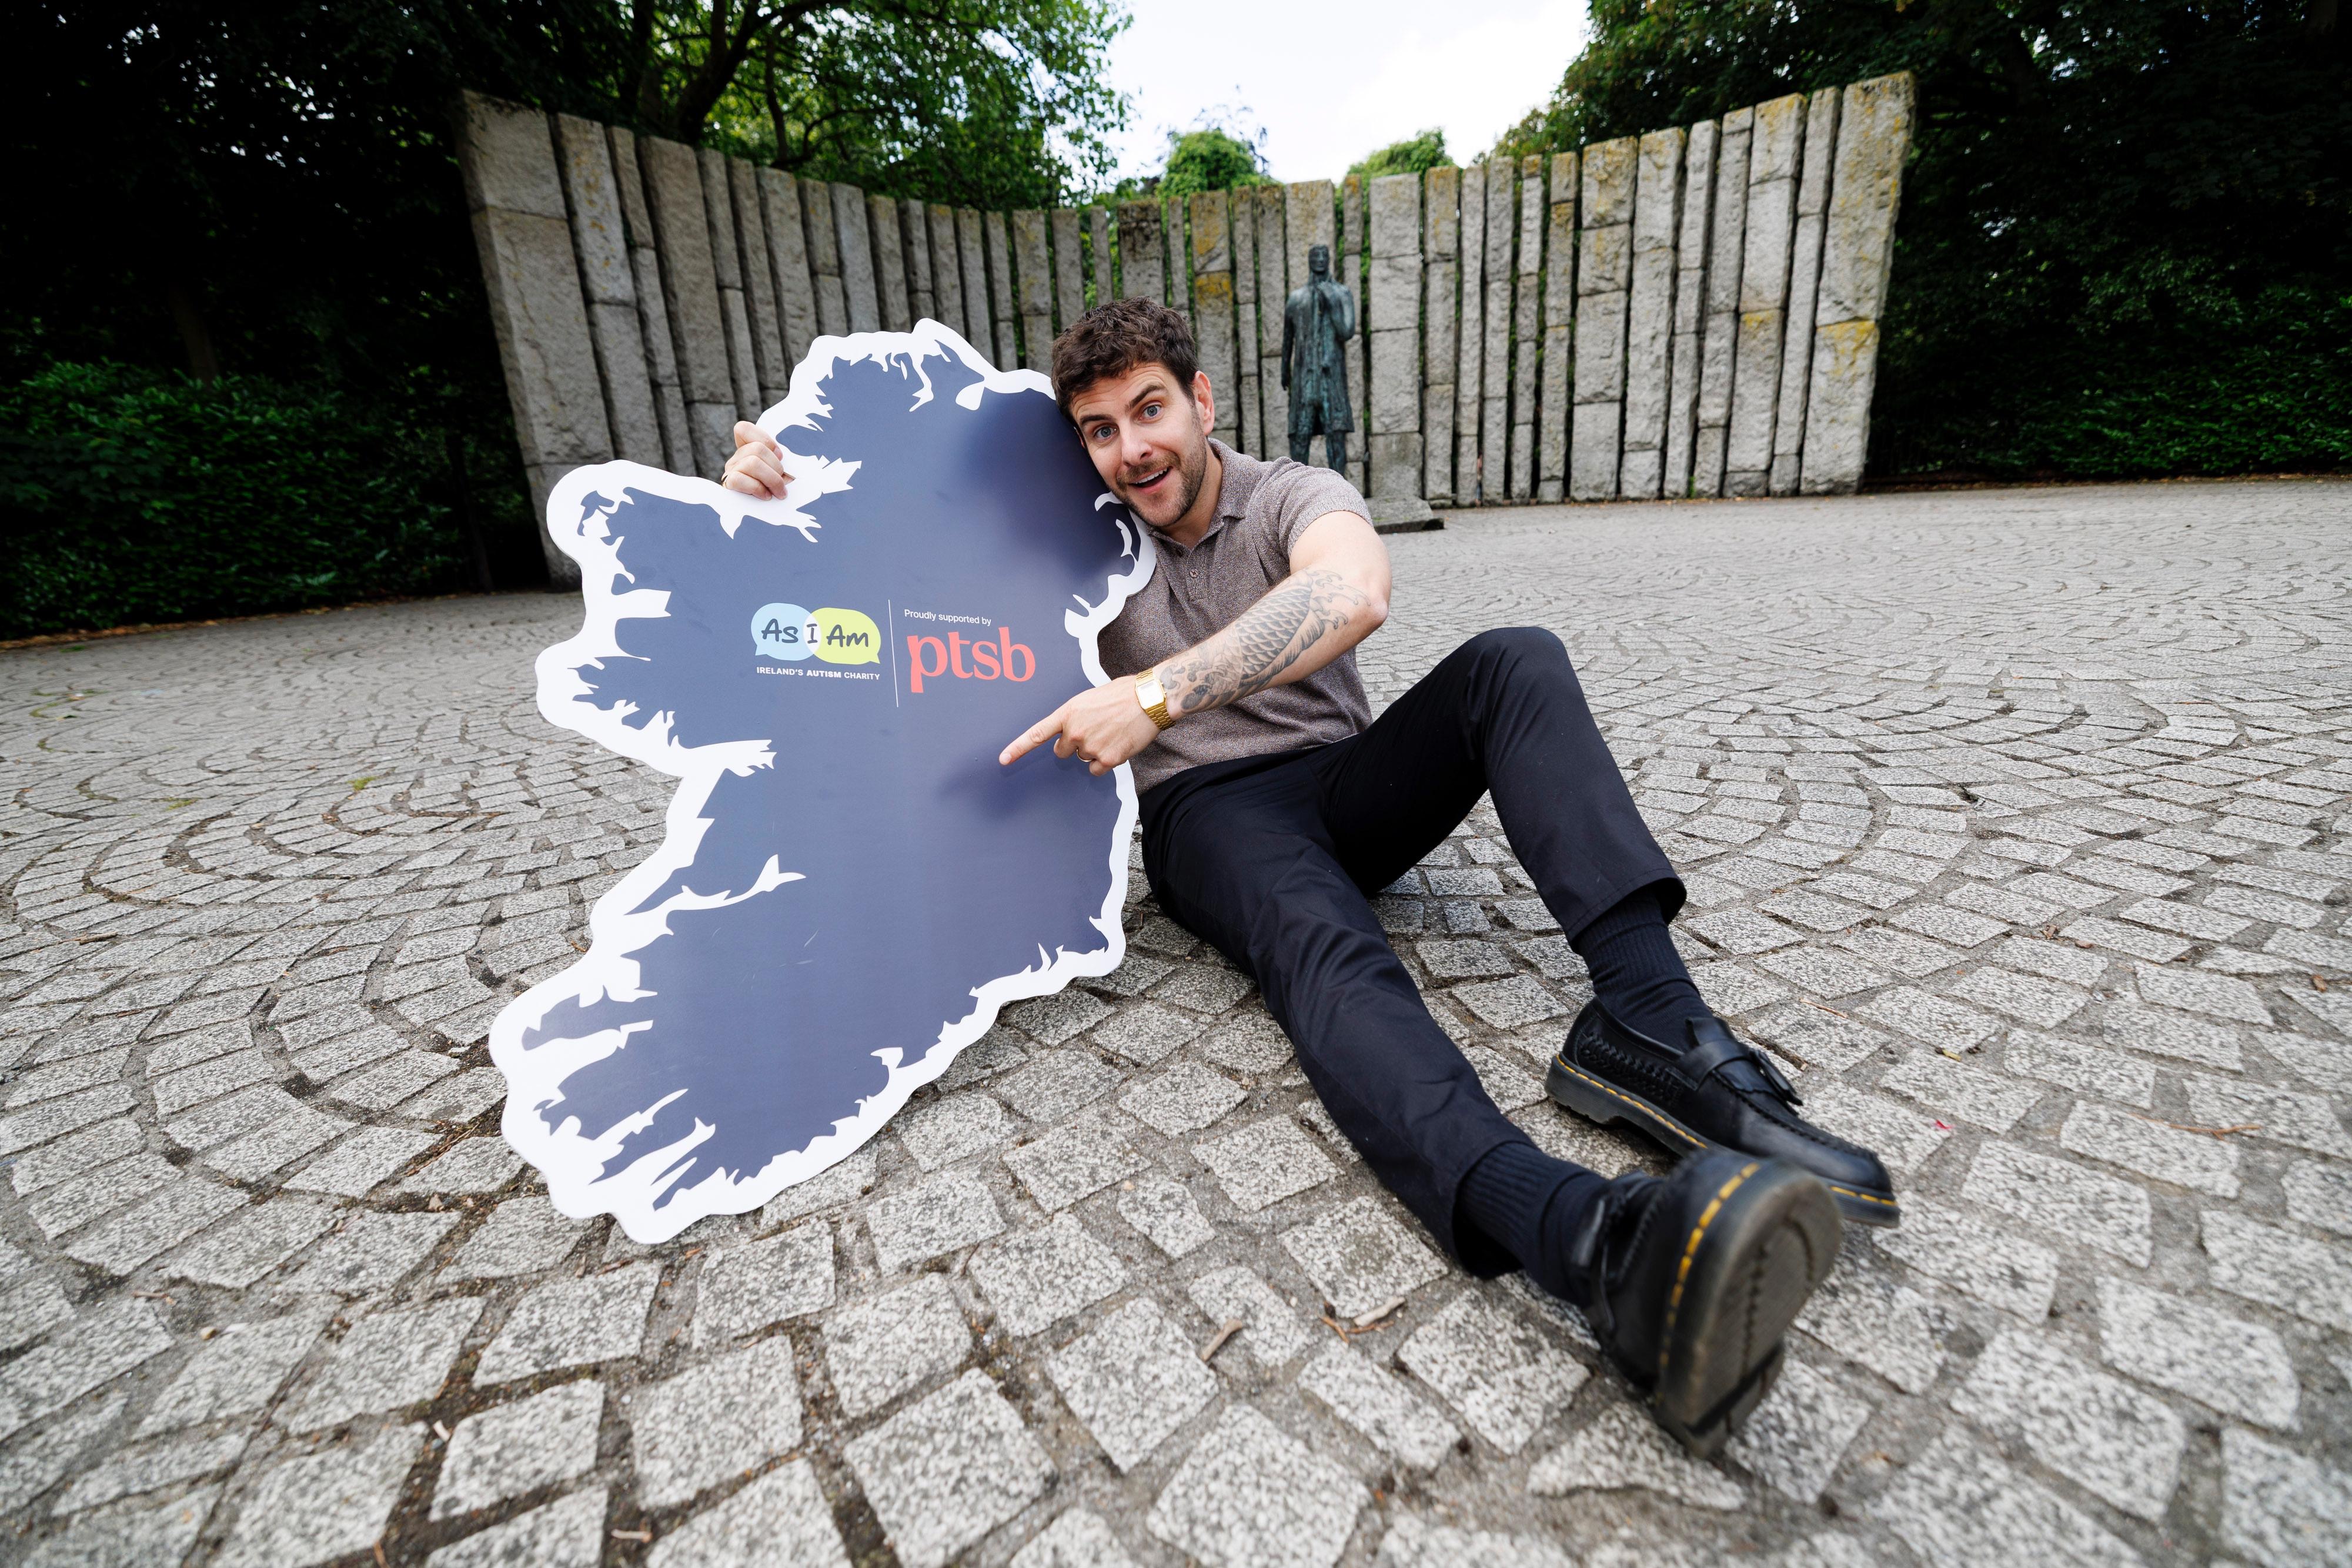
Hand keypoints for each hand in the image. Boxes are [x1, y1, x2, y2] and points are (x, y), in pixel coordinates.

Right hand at [722, 421, 792, 497]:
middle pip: (757, 449)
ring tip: (777, 492)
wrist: (762, 521)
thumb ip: (782, 463)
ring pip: (752, 463)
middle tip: (782, 481)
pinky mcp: (728, 486)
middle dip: (776, 466)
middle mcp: (736, 459)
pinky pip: (739, 478)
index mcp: (747, 451)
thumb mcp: (780, 474)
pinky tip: (765, 496)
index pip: (742, 429)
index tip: (780, 456)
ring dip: (771, 479)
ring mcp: (730, 472)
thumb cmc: (775, 493)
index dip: (765, 439)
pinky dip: (757, 488)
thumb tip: (793, 464)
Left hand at [999, 679, 1162, 775]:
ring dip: (1094, 751)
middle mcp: (1074, 732)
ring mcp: (1090, 746)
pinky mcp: (1107, 759)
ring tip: (1111, 733)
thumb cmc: (1122, 694)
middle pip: (1063, 752)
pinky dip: (1106, 762)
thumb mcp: (1089, 699)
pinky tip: (1117, 745)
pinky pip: (1097, 769)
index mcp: (1068, 713)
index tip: (1003, 760)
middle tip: (1095, 731)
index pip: (1037, 734)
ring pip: (1083, 759)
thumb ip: (1075, 716)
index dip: (1018, 748)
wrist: (1148, 700)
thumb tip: (1071, 731)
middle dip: (1074, 745)